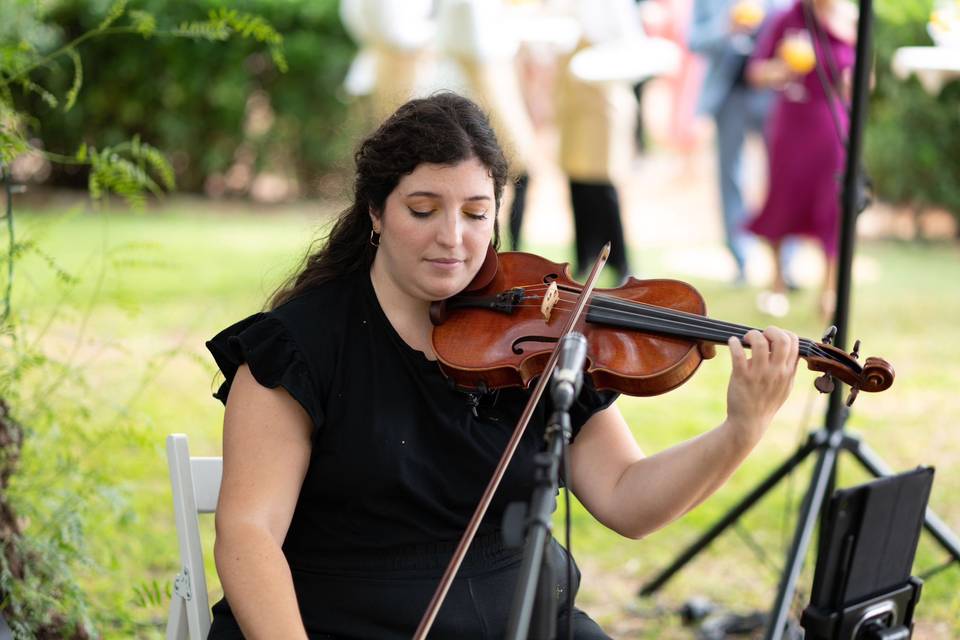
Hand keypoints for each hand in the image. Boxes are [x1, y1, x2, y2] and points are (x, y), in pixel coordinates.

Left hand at [725, 327, 799, 445]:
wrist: (749, 422)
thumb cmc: (766, 403)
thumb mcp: (785, 387)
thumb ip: (789, 368)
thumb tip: (789, 348)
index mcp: (787, 372)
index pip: (794, 342)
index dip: (784, 333)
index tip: (772, 337)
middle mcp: (776, 371)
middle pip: (782, 339)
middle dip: (771, 330)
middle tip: (760, 334)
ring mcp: (759, 374)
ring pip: (760, 343)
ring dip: (752, 335)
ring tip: (745, 339)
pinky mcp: (742, 377)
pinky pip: (738, 354)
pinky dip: (734, 343)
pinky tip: (732, 342)